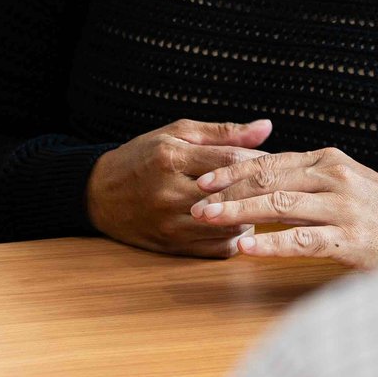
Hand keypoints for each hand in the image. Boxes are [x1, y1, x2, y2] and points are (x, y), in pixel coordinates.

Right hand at [86, 118, 274, 256]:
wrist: (99, 194)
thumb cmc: (143, 158)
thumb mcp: (177, 134)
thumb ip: (224, 133)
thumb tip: (267, 127)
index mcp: (171, 158)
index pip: (230, 161)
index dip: (259, 161)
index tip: (275, 161)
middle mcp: (170, 193)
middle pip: (234, 196)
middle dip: (262, 192)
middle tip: (278, 187)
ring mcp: (170, 223)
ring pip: (230, 225)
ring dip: (251, 216)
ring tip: (258, 204)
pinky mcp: (172, 246)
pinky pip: (218, 249)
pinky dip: (235, 238)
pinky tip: (238, 224)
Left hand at [190, 145, 377, 268]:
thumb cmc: (372, 209)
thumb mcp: (341, 181)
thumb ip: (303, 177)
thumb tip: (256, 173)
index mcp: (327, 160)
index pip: (270, 162)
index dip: (233, 169)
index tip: (203, 179)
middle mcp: (334, 178)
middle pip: (269, 180)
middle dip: (227, 190)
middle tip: (194, 200)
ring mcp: (342, 208)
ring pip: (280, 205)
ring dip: (239, 212)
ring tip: (208, 218)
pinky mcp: (349, 240)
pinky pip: (302, 240)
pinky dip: (271, 244)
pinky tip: (246, 247)